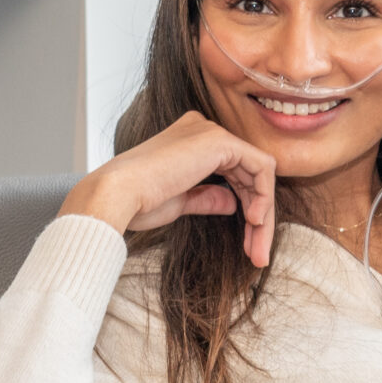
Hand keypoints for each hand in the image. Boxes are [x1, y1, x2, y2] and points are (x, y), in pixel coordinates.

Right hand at [59, 112, 278, 265]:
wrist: (118, 195)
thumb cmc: (138, 201)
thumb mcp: (180, 200)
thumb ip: (207, 196)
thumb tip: (233, 202)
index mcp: (191, 139)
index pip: (234, 170)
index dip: (246, 205)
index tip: (248, 242)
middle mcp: (203, 129)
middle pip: (249, 173)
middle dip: (259, 216)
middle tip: (259, 253)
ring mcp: (211, 132)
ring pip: (259, 173)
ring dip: (263, 214)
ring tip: (257, 249)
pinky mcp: (219, 141)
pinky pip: (261, 167)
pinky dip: (263, 197)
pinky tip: (253, 222)